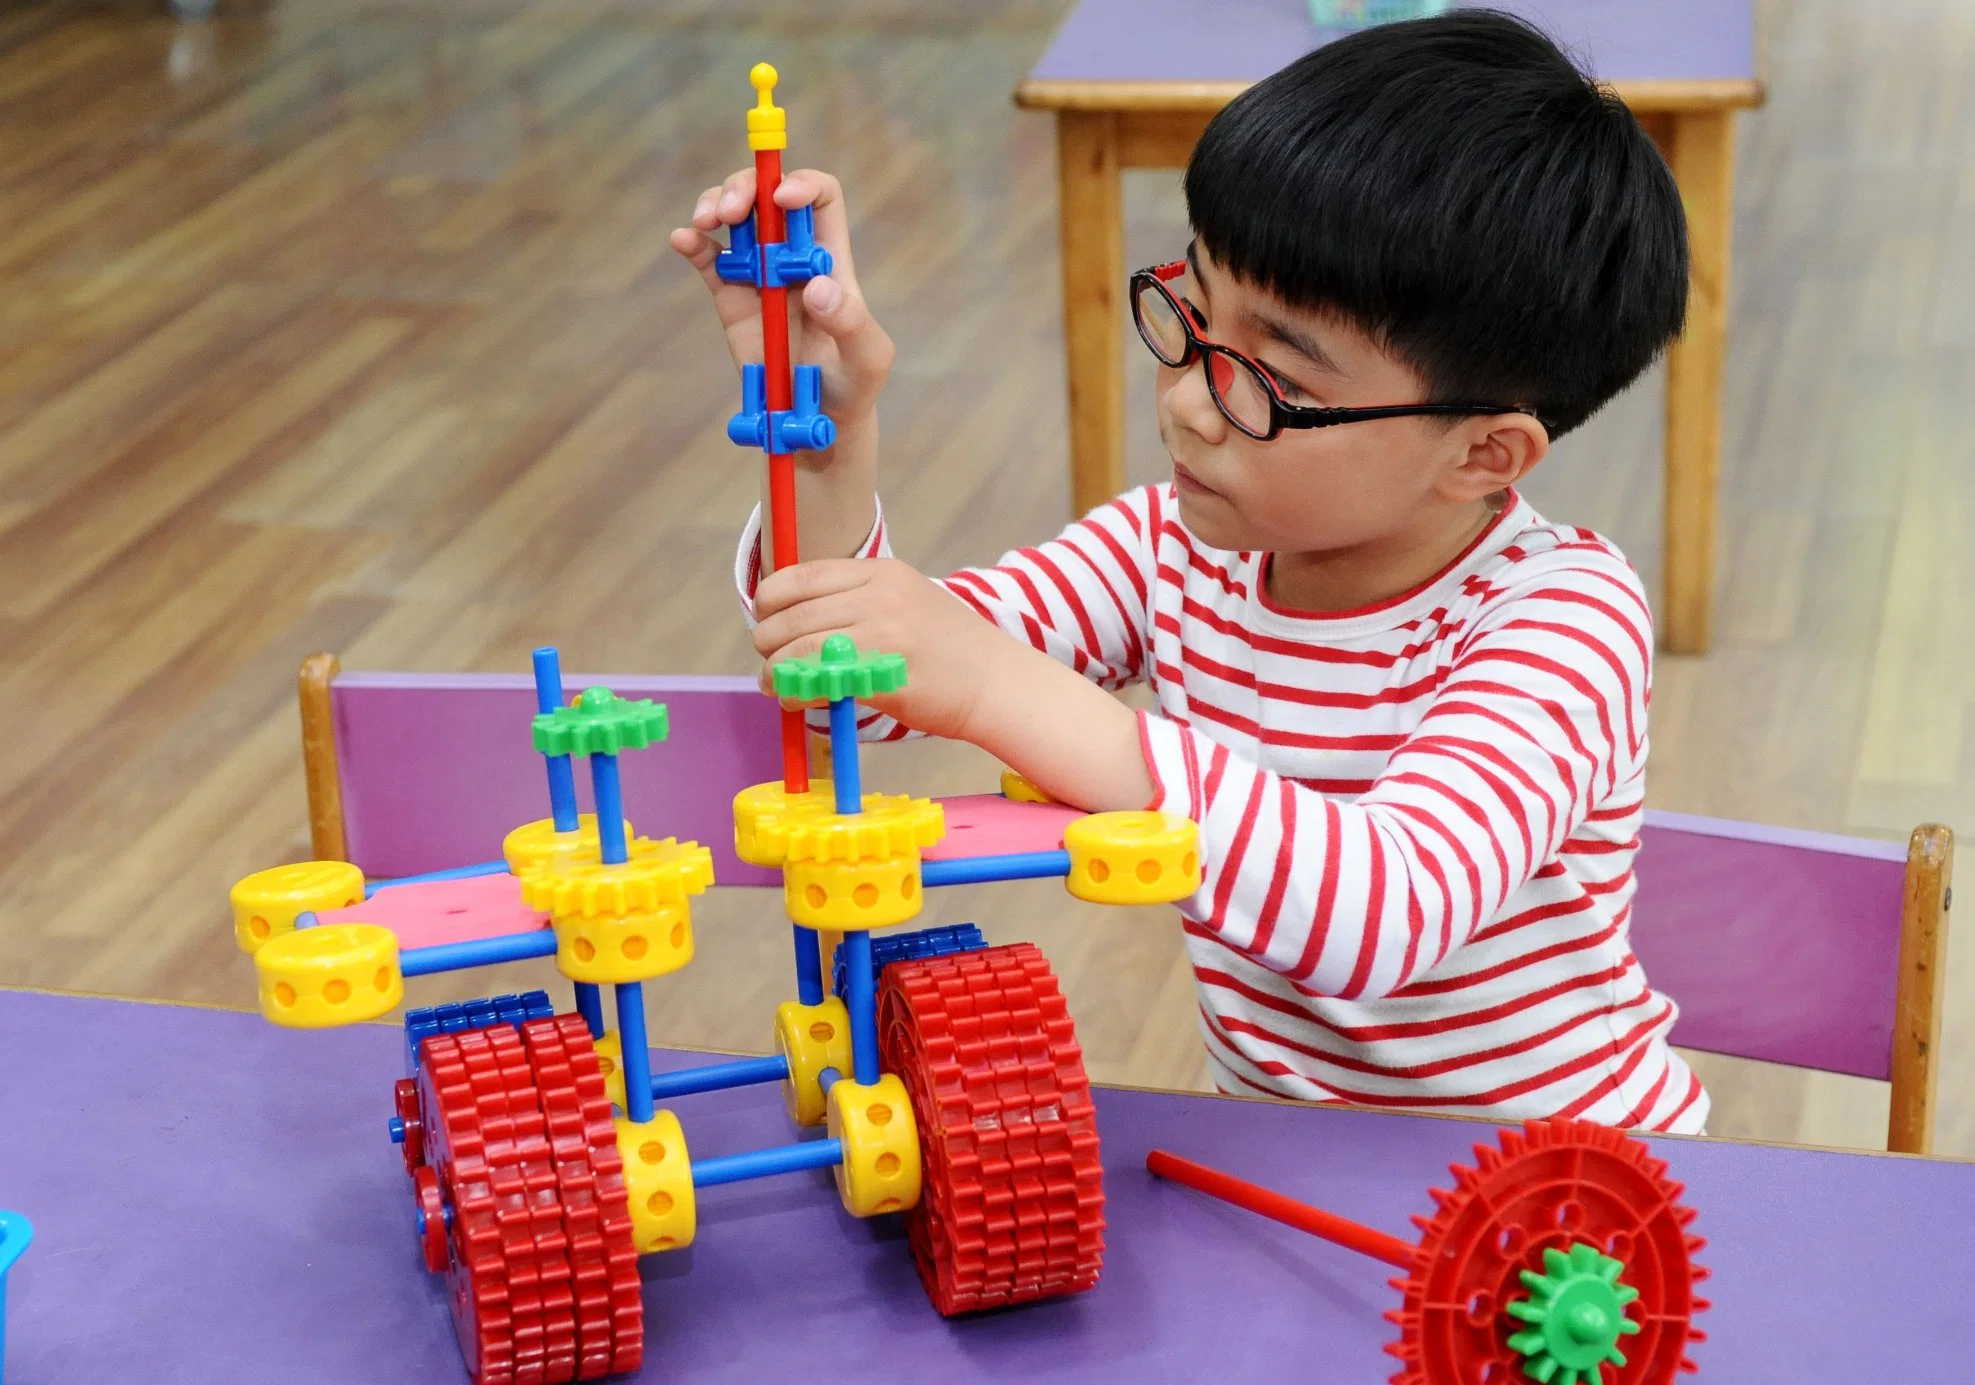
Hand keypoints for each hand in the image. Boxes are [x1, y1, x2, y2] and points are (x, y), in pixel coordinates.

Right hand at [669, 168, 894, 445]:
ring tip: (705, 221)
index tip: (782, 200)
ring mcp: (758, 275)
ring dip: (715, 204)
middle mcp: (792, 256)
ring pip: (734, 218)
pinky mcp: (731, 299)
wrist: (817, 420)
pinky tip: (682, 239)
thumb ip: (850, 322)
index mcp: (830, 258)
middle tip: (730, 210)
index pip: (820, 198)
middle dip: (746, 188)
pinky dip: (693, 243)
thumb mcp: (867, 357)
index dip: (802, 185)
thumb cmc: (852, 382)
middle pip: (767, 196)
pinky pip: (709, 260)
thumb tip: (816, 289)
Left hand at [751, 559, 1008, 740]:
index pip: (801, 576)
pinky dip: (796, 691)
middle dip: (767, 641)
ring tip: (774, 684)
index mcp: (880, 572)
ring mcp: (881, 633)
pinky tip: (797, 699)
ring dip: (775, 670)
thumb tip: (794, 620)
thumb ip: (857, 603)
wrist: (997, 682)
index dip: (769, 599)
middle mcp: (878, 595)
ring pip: (797, 648)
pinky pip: (817, 680)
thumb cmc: (949, 651)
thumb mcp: (906, 602)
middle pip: (792, 614)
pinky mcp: (882, 673)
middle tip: (767, 662)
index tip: (765, 618)